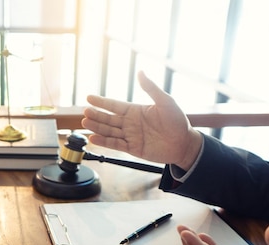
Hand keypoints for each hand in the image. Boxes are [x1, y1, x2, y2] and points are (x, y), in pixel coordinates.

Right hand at [81, 71, 202, 169]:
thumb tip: (140, 72)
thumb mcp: (165, 101)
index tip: (89, 98)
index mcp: (136, 111)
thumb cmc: (178, 121)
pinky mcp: (132, 148)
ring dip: (97, 128)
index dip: (102, 102)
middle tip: (84, 112)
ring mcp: (130, 136)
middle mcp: (130, 123)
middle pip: (108, 118)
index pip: (114, 105)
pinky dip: (104, 142)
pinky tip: (94, 138)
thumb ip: (151, 88)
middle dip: (96, 115)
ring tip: (84, 123)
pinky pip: (115, 145)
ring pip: (109, 131)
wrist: (184, 143)